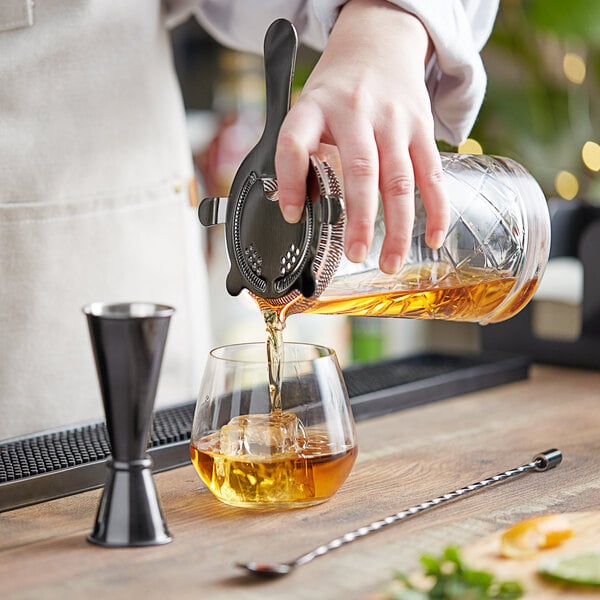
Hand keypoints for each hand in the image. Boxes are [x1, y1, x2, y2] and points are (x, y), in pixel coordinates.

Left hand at [275, 0, 448, 273]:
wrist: (378, 42)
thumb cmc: (337, 88)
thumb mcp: (307, 107)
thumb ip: (300, 151)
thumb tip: (296, 208)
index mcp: (315, 107)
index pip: (296, 143)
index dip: (291, 181)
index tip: (292, 214)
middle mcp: (357, 112)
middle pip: (361, 170)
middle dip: (360, 219)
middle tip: (355, 255)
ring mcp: (394, 120)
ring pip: (400, 179)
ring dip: (398, 226)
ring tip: (389, 262)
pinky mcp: (422, 128)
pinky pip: (433, 174)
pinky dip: (436, 208)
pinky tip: (432, 238)